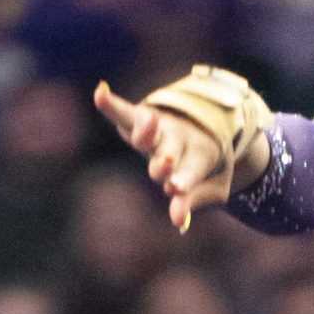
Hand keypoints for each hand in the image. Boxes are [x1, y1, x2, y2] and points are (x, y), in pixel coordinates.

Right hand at [94, 82, 231, 233]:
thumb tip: (178, 222)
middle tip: (167, 162)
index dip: (184, 179)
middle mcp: (178, 139)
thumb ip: (195, 200)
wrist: (205, 125)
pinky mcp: (138, 119)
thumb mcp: (214, 184)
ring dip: (145, 131)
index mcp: (201, 153)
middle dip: (165, 160)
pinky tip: (100, 92)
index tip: (176, 187)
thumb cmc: (207, 164)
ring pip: (147, 133)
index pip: (192, 168)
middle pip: (169, 152)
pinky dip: (111, 104)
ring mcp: (158, 129)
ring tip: (149, 121)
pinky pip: (122, 113)